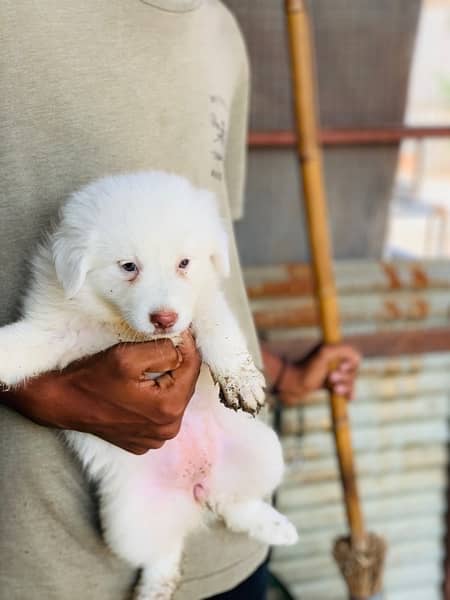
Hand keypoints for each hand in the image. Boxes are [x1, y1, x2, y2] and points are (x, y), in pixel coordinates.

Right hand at [1, 331, 200, 453]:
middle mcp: (167, 428)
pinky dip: (156, 397)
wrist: (61, 401)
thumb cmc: (91, 378)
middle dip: (177, 362)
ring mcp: (156, 438)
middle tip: (163, 343)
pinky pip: (160, 412)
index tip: (179, 329)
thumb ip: (163, 350)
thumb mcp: (127, 356)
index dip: (187, 344)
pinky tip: (140, 387)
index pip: (193, 366)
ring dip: (167, 379)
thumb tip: (183, 346)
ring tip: (150, 365)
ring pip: (175, 397)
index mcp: (168, 407)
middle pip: (186, 383)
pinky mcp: (144, 440)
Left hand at [262, 343, 360, 405]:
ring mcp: (332, 373)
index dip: (351, 364)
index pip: (354, 357)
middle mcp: (334, 361)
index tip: (341, 368)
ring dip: (346, 386)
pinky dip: (348, 394)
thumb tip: (357, 357)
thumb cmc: (306, 369)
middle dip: (345, 377)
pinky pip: (345, 390)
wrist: (292, 386)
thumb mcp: (325, 354)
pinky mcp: (329, 385)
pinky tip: (349, 398)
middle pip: (353, 371)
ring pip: (350, 382)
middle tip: (330, 378)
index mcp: (333, 350)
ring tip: (335, 389)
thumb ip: (343, 350)